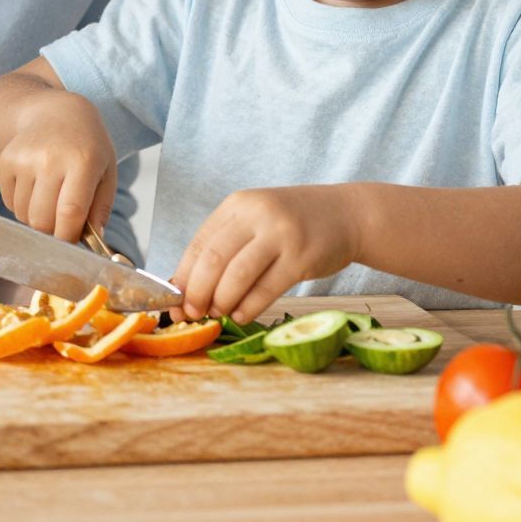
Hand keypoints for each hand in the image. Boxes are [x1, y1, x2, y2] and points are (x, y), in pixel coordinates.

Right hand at [0, 92, 116, 243]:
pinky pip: (10, 203)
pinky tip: (36, 188)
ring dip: (37, 219)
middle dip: (53, 232)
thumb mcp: (106, 172)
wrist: (56, 113)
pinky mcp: (5, 161)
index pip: (69, 212)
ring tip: (50, 200)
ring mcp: (24, 159)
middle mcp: (49, 158)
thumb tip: (93, 241)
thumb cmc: (87, 146)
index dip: (68, 237)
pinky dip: (22, 206)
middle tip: (63, 224)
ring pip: (24, 215)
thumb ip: (101, 208)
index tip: (72, 245)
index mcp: (82, 161)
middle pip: (42, 220)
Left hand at [171, 187, 363, 322]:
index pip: (199, 243)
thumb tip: (187, 288)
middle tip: (192, 313)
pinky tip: (240, 315)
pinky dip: (249, 306)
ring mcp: (281, 234)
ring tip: (218, 314)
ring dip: (222, 301)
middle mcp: (257, 215)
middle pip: (214, 259)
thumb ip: (225, 247)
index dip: (183, 276)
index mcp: (238, 205)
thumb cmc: (292, 225)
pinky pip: (267, 288)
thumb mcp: (256, 222)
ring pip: (238, 275)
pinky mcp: (302, 257)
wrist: (346, 215)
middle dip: (197, 292)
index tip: (174, 301)